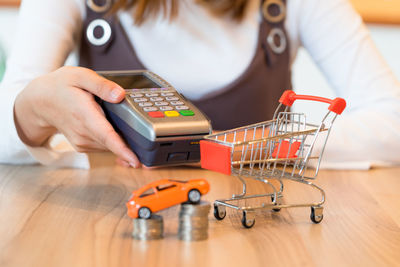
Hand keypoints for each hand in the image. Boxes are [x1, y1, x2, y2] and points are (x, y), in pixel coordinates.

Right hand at [14, 66, 139, 167]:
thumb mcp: (80, 76)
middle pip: (114, 143)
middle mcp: (84, 133)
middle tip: (150, 143)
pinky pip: (106, 146)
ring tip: (130, 128)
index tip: (136, 160)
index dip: (123, 150)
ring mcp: (83, 142)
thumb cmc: (60, 87)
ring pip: (111, 146)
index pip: (107, 136)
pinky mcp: (84, 146)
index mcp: (85, 115)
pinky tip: (117, 130)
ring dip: (124, 142)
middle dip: (133, 146)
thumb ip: (101, 85)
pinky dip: (115, 142)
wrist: (40, 102)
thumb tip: (120, 94)